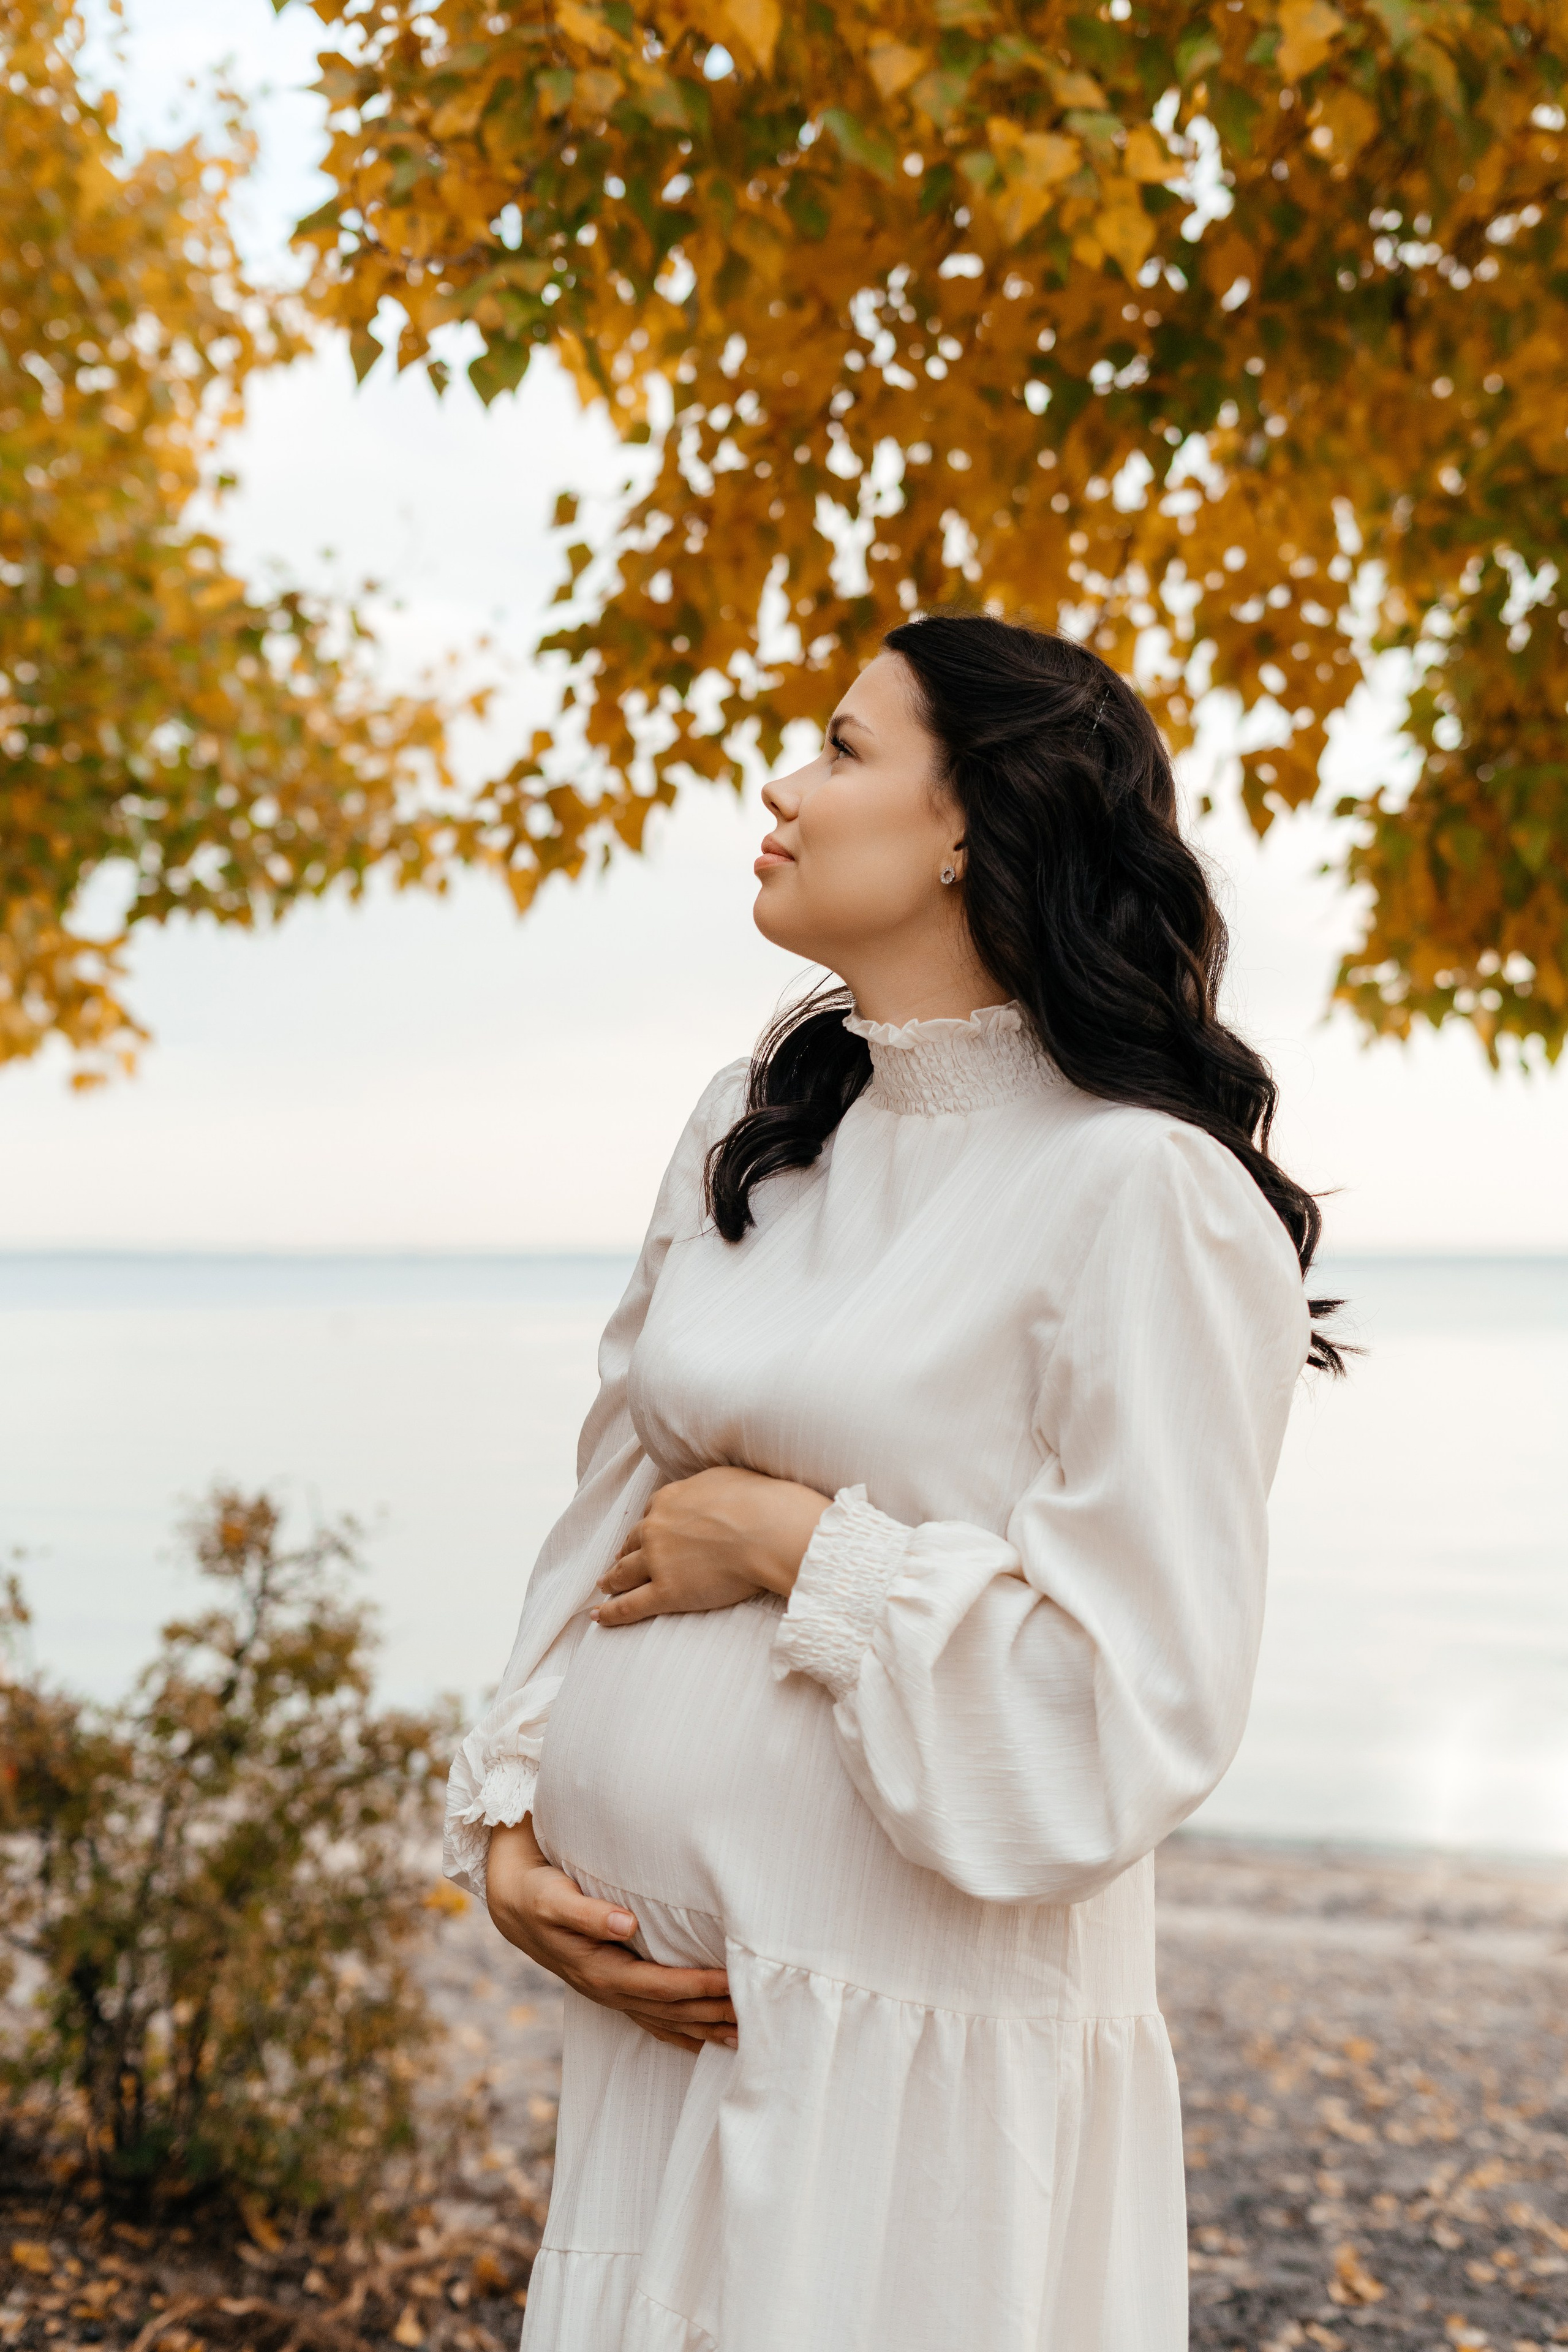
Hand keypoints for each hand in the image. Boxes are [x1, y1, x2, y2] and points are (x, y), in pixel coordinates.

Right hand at [485, 1818, 736, 2054]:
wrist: (514, 1905)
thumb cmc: (538, 1895)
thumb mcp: (555, 1899)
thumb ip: (590, 1914)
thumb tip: (626, 1924)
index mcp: (600, 1971)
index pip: (659, 1986)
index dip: (696, 1986)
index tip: (730, 1982)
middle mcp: (608, 1990)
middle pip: (669, 2010)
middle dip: (711, 2013)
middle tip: (756, 2014)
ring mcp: (611, 1994)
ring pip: (665, 2019)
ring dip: (703, 2028)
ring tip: (744, 2037)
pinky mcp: (613, 1987)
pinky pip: (653, 2018)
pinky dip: (680, 2031)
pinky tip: (703, 2039)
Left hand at [592, 1465, 829, 1628]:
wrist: (765, 1530)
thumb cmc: (755, 1501)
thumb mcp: (723, 1478)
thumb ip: (703, 1488)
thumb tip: (705, 1492)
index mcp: (668, 1500)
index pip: (650, 1514)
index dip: (646, 1528)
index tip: (642, 1537)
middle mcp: (655, 1528)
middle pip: (632, 1542)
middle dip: (624, 1553)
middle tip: (616, 1562)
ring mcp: (656, 1561)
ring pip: (623, 1573)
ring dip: (611, 1580)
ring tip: (604, 1587)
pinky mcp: (665, 1592)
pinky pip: (630, 1605)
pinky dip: (611, 1613)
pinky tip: (599, 1617)